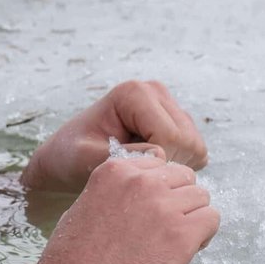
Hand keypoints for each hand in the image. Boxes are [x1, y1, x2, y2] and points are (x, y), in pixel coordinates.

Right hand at [9, 153, 219, 263]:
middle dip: (180, 199)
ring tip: (175, 239)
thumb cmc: (76, 254)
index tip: (153, 208)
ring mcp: (164, 206)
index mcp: (117, 169)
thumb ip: (117, 189)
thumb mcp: (87, 202)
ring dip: (193, 216)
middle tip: (167, 225)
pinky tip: (186, 249)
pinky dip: (204, 235)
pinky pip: (211, 220)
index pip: (160, 164)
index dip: (160, 187)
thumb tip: (141, 192)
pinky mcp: (181, 234)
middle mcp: (143, 182)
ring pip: (202, 197)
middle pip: (185, 177)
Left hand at [21, 80, 206, 193]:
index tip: (128, 171)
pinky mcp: (177, 122)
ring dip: (170, 166)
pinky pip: (195, 152)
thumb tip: (158, 154)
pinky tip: (148, 165)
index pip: (169, 135)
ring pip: (195, 147)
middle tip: (133, 171)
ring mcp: (169, 105)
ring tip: (138, 167)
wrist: (68, 158)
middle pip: (187, 140)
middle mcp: (155, 92)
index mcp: (134, 93)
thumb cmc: (71, 157)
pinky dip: (175, 165)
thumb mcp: (85, 159)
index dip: (155, 162)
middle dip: (165, 164)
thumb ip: (119, 156)